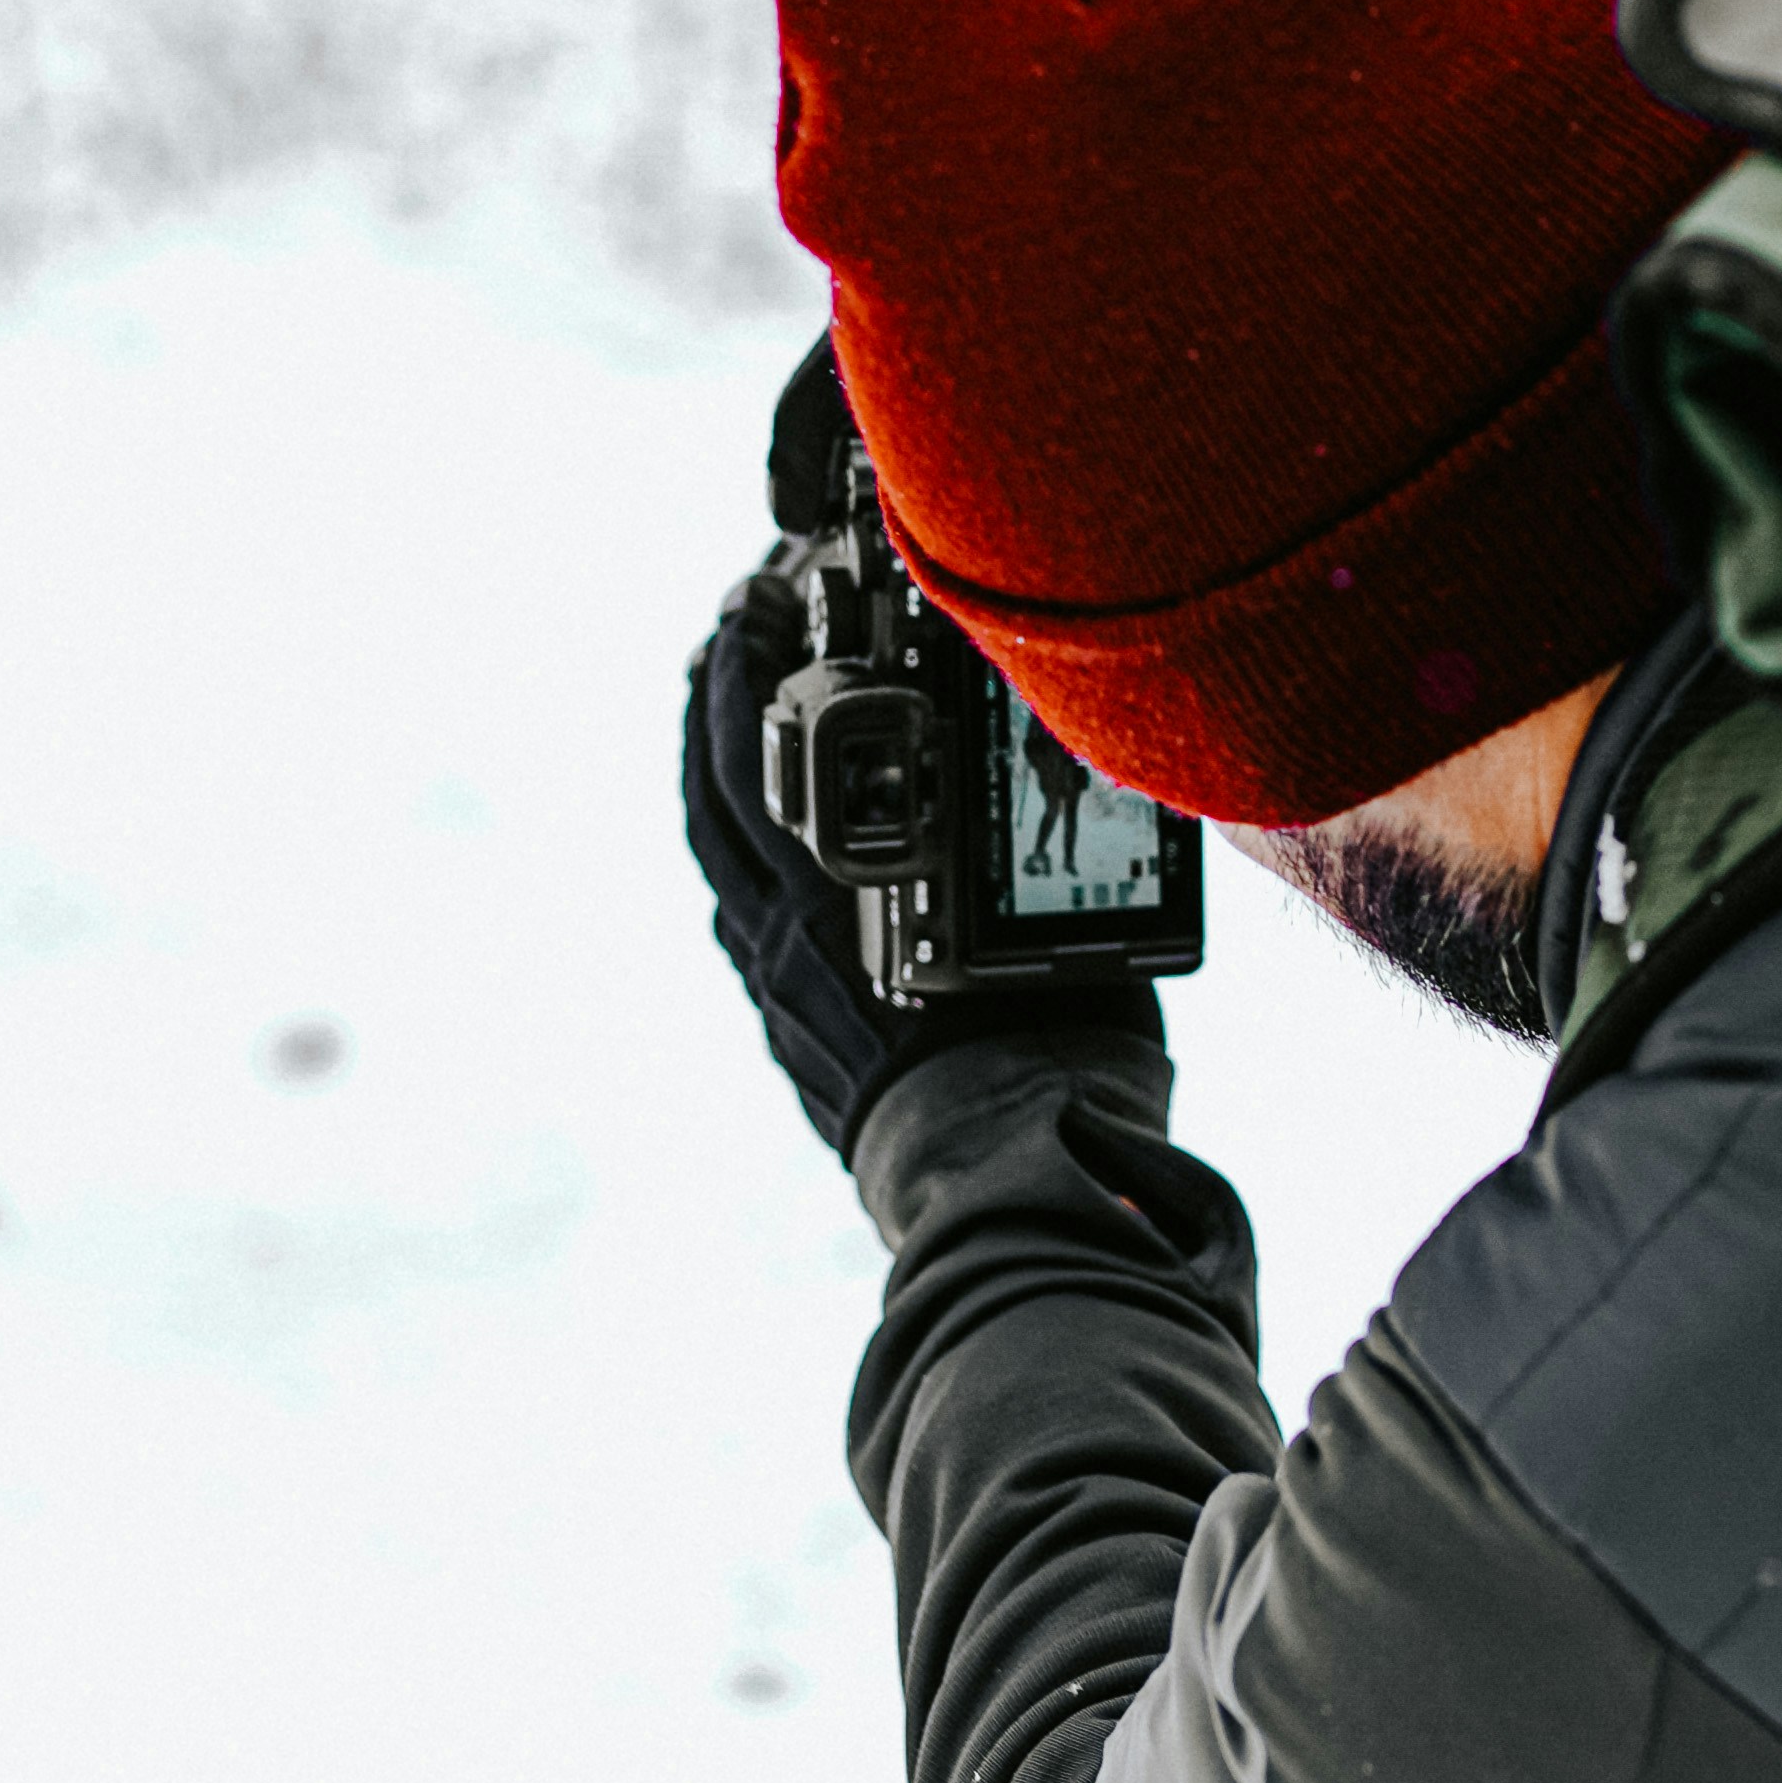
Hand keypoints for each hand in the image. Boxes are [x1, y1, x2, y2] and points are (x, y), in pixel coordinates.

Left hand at [681, 560, 1160, 1156]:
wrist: (1005, 1184)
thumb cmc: (1057, 1063)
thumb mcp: (1062, 925)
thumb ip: (1034, 846)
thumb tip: (1071, 761)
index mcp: (852, 897)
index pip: (760, 755)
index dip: (744, 670)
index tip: (757, 598)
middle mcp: (794, 934)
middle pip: (718, 790)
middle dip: (715, 695)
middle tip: (731, 625)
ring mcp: (780, 981)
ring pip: (715, 851)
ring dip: (710, 764)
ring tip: (721, 697)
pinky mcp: (788, 1024)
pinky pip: (736, 909)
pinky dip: (733, 843)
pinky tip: (751, 824)